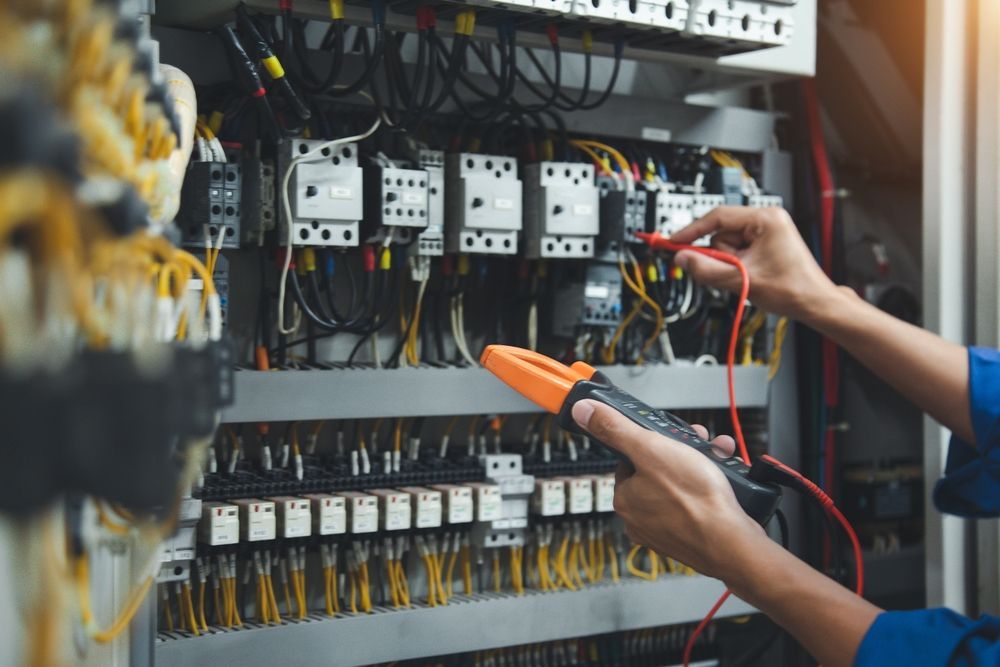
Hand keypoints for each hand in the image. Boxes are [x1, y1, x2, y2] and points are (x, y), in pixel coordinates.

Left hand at [572, 399, 767, 582]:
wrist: (732, 543)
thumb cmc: (694, 501)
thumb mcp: (650, 449)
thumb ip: (616, 428)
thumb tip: (584, 412)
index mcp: (625, 498)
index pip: (629, 460)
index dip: (651, 443)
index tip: (669, 437)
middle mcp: (641, 519)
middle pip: (657, 471)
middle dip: (681, 452)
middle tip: (698, 444)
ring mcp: (667, 530)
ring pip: (681, 486)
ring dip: (700, 465)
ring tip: (715, 456)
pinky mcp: (691, 537)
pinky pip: (697, 503)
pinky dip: (710, 486)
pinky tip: (725, 478)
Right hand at [668, 206, 836, 320]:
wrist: (814, 303)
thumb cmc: (792, 289)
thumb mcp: (742, 280)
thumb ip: (707, 269)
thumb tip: (683, 259)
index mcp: (766, 219)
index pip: (718, 216)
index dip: (692, 231)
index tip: (674, 241)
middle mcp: (767, 219)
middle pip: (721, 233)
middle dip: (721, 256)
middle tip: (733, 273)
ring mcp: (767, 231)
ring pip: (727, 244)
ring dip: (730, 263)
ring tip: (748, 277)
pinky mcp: (765, 243)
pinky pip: (736, 251)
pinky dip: (736, 265)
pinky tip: (749, 276)